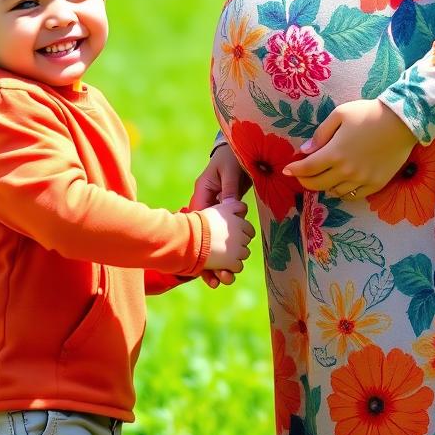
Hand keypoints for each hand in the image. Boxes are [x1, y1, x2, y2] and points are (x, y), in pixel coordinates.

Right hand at [191, 144, 252, 286]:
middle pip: (202, 236)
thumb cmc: (231, 159)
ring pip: (211, 241)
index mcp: (203, 194)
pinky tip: (226, 271)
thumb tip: (232, 206)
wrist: (236, 154)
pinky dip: (224, 253)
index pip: (198, 218)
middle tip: (216, 277)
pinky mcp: (223, 218)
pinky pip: (221, 236)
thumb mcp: (230, 172)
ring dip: (216, 261)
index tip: (202, 257)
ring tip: (221, 280)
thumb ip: (231, 189)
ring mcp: (214, 214)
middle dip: (207, 258)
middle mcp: (206, 207)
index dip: (198, 239)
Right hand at [199, 198, 255, 274]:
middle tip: (226, 245)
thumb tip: (244, 207)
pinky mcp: (232, 261)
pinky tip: (222, 264)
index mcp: (237, 220)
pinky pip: (238, 266)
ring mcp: (238, 248)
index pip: (249, 228)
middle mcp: (241, 233)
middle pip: (246, 241)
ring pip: (244, 254)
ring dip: (235, 256)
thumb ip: (233, 207)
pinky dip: (231, 267)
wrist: (192, 237)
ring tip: (223, 255)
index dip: (242, 232)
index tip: (233, 234)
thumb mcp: (218, 208)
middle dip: (238, 244)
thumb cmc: (200, 222)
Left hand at [282, 99, 416, 198]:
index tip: (287, 170)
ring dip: (325, 186)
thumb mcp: (340, 115)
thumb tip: (305, 151)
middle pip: (318, 184)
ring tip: (323, 176)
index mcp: (335, 152)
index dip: (294, 170)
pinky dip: (343, 192)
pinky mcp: (376, 184)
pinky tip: (341, 183)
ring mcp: (362, 180)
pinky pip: (353, 196)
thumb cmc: (368, 113)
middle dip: (305, 181)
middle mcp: (347, 171)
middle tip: (301, 175)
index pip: (307, 168)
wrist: (402, 121)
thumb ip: (321, 134)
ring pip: (335, 192)